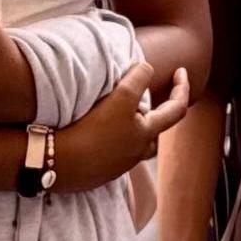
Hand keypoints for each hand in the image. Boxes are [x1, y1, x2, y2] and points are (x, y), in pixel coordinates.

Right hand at [57, 63, 196, 191]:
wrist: (58, 162)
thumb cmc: (93, 129)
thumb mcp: (121, 96)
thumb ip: (139, 78)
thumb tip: (147, 69)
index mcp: (146, 135)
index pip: (177, 109)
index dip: (182, 87)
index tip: (181, 70)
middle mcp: (135, 153)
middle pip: (154, 131)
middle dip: (153, 113)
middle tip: (141, 98)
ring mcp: (116, 165)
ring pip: (133, 142)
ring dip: (132, 127)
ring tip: (118, 114)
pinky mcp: (98, 170)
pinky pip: (113, 151)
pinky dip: (111, 137)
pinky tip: (95, 130)